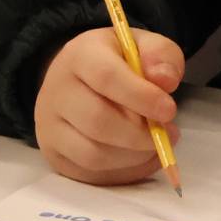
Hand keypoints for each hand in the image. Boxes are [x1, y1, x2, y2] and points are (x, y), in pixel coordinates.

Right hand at [33, 26, 184, 185]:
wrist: (78, 79)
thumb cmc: (117, 62)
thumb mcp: (142, 46)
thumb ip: (161, 56)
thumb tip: (165, 81)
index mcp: (79, 55)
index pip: (106, 77)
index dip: (141, 97)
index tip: (169, 110)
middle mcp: (57, 90)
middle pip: (97, 121)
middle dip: (139, 135)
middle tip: (167, 134)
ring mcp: (50, 126)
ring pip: (92, 154)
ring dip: (133, 157)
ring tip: (154, 144)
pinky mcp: (54, 155)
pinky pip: (90, 174)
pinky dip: (123, 172)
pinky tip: (140, 157)